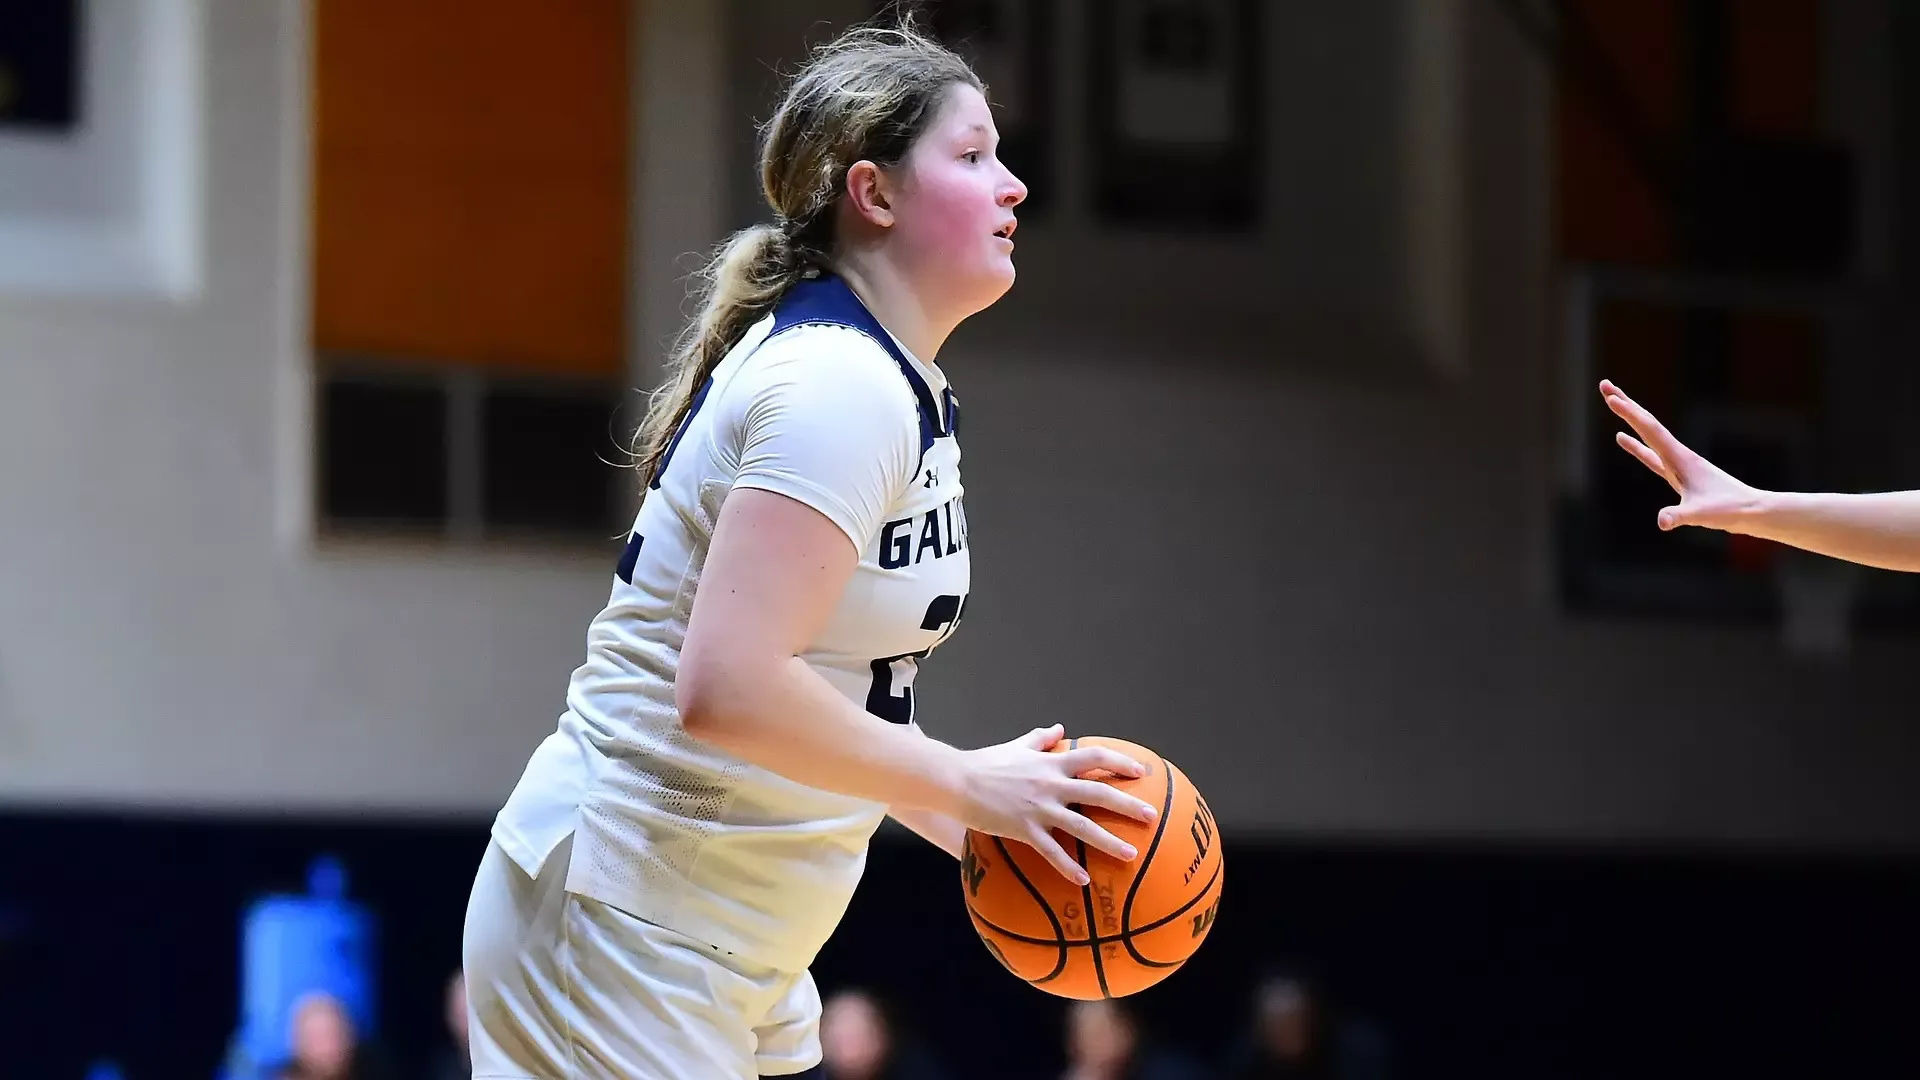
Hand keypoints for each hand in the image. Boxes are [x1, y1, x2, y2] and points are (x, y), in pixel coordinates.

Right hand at [955, 724, 1158, 885]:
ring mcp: (1040, 808)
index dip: (1120, 762)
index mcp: (1052, 762)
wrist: (957, 780)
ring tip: (1131, 854)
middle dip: (1128, 804)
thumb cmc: (986, 762)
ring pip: (1082, 826)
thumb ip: (1040, 738)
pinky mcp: (1025, 829)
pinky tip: (1083, 879)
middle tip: (1151, 816)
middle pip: (1099, 793)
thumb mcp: (1016, 745)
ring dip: (1109, 841)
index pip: (1094, 756)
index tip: (1141, 771)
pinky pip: (1051, 851)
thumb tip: (1059, 727)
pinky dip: (1068, 866)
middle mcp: (1051, 784)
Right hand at [1599, 379, 1765, 532]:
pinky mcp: (1677, 474)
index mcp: (1679, 458)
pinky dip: (1634, 444)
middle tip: (1605, 385)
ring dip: (1629, 418)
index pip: (1650, 430)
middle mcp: (1677, 454)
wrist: (1751, 510)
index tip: (1611, 397)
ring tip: (1613, 402)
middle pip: (1646, 423)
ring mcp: (1677, 463)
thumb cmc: (1728, 510)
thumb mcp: (1701, 514)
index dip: (1629, 413)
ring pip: (1647, 434)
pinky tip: (1621, 438)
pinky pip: (1649, 454)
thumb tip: (1662, 521)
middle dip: (1625, 404)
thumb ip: (1679, 516)